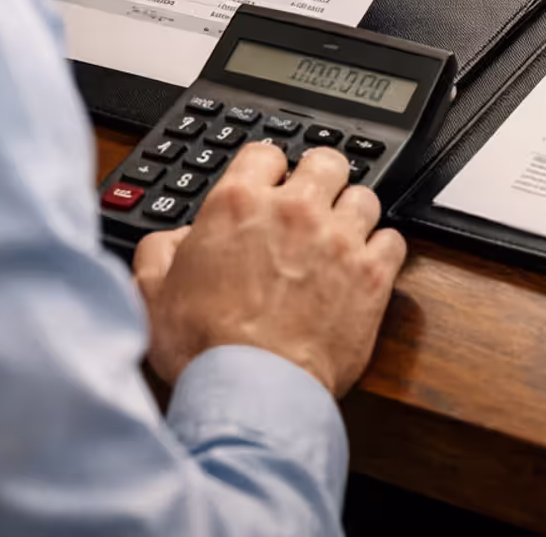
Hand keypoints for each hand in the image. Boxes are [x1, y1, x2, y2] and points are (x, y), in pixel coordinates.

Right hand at [133, 143, 406, 397]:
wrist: (250, 392)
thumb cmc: (203, 348)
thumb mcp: (152, 293)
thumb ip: (161, 250)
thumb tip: (176, 240)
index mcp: (239, 205)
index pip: (264, 153)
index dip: (267, 169)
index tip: (270, 185)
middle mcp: (294, 212)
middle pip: (325, 161)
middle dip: (320, 178)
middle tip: (313, 202)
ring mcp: (338, 240)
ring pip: (364, 197)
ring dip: (352, 214)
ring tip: (341, 237)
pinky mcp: (372, 275)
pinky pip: (393, 240)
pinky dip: (382, 250)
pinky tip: (367, 266)